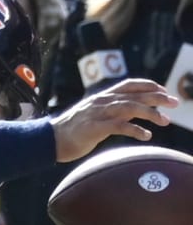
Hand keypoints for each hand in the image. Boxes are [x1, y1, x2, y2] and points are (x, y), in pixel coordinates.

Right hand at [52, 79, 177, 162]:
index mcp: (102, 96)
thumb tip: (134, 112)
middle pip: (136, 95)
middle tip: (175, 104)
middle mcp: (102, 101)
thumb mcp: (94, 115)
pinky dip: (136, 130)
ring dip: (151, 113)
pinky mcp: (94, 128)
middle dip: (158, 98)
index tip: (165, 92)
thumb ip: (112, 111)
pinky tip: (147, 136)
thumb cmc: (72, 131)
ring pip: (131, 108)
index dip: (150, 86)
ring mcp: (98, 114)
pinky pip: (120, 126)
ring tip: (165, 121)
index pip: (131, 84)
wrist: (50, 140)